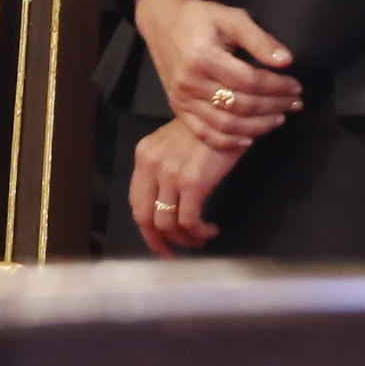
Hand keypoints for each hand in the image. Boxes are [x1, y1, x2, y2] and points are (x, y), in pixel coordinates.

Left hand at [128, 116, 243, 254]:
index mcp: (144, 156)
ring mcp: (170, 174)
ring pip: (167, 223)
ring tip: (199, 240)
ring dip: (183, 239)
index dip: (146, 226)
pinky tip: (210, 231)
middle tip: (172, 254)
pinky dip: (198, 232)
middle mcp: (151, 165)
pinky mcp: (193, 182)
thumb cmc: (207, 128)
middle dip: (158, 242)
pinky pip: (189, 221)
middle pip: (145, 217)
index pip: (136, 201)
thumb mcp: (175, 144)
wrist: (228, 111)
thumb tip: (167, 204)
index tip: (159, 239)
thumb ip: (164, 168)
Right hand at [133, 0, 300, 147]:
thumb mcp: (231, 18)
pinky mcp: (178, 107)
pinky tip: (249, 139)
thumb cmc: (201, 17)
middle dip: (273, 107)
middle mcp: (191, 82)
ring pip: (225, 124)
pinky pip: (204, 133)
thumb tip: (286, 61)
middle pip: (240, 106)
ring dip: (257, 126)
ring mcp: (182, 99)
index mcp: (204, 57)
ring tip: (279, 119)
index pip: (250, 81)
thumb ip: (259, 39)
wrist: (163, 21)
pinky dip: (228, 142)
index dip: (277, 87)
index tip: (296, 86)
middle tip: (294, 103)